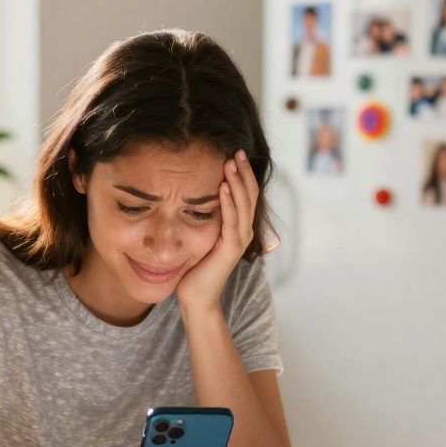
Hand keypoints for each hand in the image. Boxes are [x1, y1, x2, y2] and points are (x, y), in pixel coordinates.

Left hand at [176, 148, 258, 311]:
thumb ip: (207, 217)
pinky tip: (223, 187)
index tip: (235, 153)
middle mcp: (244, 231)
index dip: (243, 174)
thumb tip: (197, 194)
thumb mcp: (202, 234)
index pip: (246, 194)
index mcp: (239, 226)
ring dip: (237, 182)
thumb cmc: (196, 266)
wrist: (197, 296)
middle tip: (236, 150)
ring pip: (243, 205)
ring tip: (230, 162)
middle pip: (249, 195)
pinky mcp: (230, 249)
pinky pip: (231, 221)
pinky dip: (228, 202)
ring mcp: (239, 240)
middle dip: (243, 172)